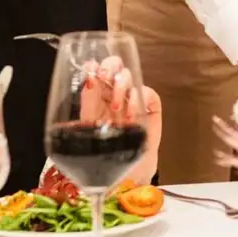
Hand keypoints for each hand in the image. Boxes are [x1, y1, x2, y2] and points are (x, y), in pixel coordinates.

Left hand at [81, 58, 162, 184]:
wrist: (125, 172)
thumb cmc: (105, 150)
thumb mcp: (88, 125)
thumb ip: (87, 101)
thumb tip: (88, 77)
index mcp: (97, 93)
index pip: (97, 68)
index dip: (95, 64)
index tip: (92, 70)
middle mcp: (115, 91)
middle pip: (115, 63)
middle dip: (109, 67)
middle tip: (104, 77)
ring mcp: (133, 96)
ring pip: (129, 74)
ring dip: (120, 87)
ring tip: (115, 108)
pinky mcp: (150, 104)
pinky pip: (146, 90)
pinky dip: (137, 99)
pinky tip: (131, 115)